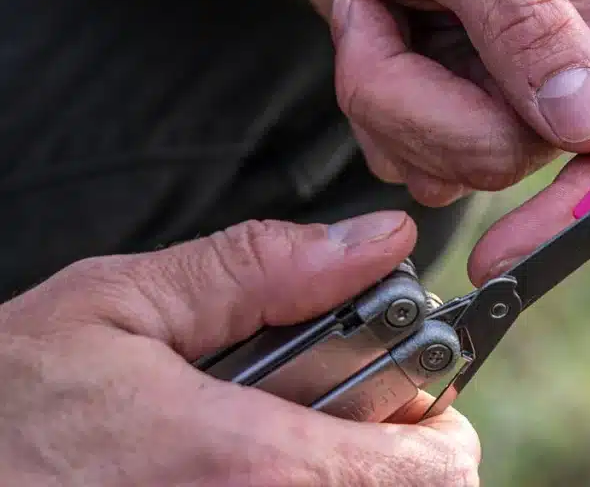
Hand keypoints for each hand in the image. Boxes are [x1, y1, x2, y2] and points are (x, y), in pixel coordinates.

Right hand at [0, 212, 479, 485]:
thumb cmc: (5, 407)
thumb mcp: (117, 308)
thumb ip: (260, 270)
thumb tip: (377, 238)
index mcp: (254, 467)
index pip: (435, 466)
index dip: (435, 417)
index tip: (400, 383)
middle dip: (389, 447)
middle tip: (324, 406)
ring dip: (341, 471)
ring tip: (269, 434)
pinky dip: (297, 486)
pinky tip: (229, 466)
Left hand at [292, 0, 589, 283]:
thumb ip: (524, 21)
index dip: (582, 199)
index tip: (508, 252)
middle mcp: (585, 51)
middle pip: (517, 158)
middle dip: (424, 110)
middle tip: (374, 31)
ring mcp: (520, 84)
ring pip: (459, 167)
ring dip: (388, 103)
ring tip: (370, 16)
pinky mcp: (467, 102)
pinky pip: (418, 159)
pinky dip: (373, 111)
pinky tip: (371, 37)